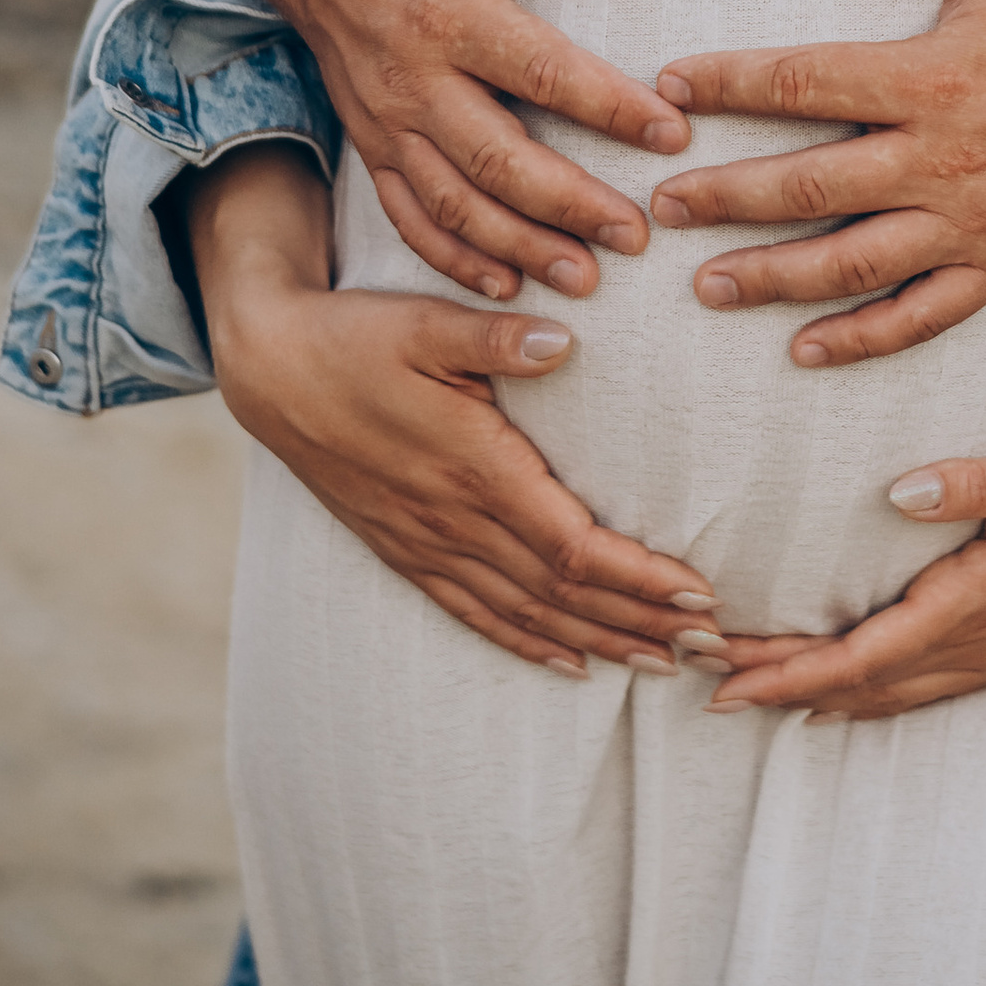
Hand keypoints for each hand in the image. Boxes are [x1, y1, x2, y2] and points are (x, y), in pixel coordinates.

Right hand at [197, 158, 723, 679]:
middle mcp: (453, 520)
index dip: (637, 577)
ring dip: (599, 641)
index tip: (699, 594)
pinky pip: (474, 614)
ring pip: (526, 614)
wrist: (271, 371)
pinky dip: (528, 643)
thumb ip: (495, 339)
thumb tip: (563, 342)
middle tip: (714, 648)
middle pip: (563, 594)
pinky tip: (571, 662)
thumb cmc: (355, 338)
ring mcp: (426, 543)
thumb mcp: (425, 322)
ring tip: (664, 662)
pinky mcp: (405, 551)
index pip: (571, 545)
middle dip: (641, 623)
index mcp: (472, 467)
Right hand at [270, 0, 690, 303]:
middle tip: (637, 236)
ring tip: (586, 277)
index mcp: (450, 13)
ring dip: (520, 247)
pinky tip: (506, 285)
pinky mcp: (370, 145)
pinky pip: (410, 217)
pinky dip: (454, 260)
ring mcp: (386, 121)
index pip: (543, 71)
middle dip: (570, 205)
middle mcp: (413, 79)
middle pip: (498, 159)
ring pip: (455, 204)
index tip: (671, 134)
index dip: (610, 107)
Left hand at [651, 0, 985, 366]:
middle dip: (724, 196)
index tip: (668, 89)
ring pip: (851, 264)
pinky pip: (921, 316)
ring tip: (705, 285)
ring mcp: (973, 222)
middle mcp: (945, 158)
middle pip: (808, 186)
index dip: (727, 85)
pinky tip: (804, 348)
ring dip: (771, 278)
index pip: (803, 82)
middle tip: (657, 206)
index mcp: (933, 75)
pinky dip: (860, 339)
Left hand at [706, 246, 985, 716]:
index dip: (792, 671)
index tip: (726, 678)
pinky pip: (929, 688)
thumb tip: (903, 491)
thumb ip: (981, 481)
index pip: (868, 653)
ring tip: (755, 695)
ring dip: (823, 695)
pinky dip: (875, 694)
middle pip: (867, 685)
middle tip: (705, 688)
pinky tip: (848, 692)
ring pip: (896, 694)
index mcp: (983, 599)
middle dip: (785, 689)